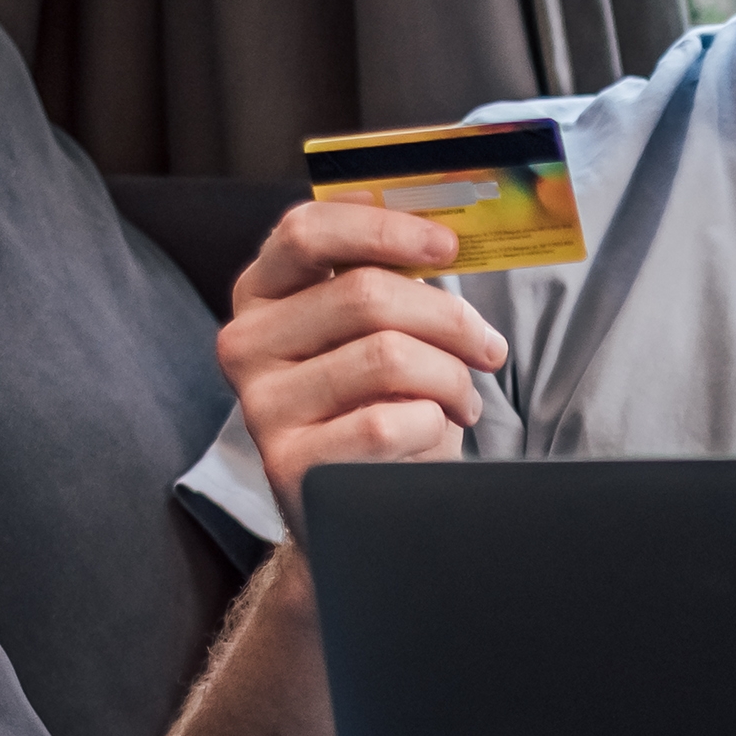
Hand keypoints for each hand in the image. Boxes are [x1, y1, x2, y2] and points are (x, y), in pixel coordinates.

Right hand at [222, 199, 513, 526]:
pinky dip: (434, 426)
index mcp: (261, 294)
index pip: (306, 231)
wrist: (351, 506)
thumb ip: (389, 281)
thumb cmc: (372, 403)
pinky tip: (434, 435)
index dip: (384, 228)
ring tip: (464, 401)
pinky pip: (390, 422)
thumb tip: (447, 233)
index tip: (448, 246)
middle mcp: (246, 343)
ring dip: (452, 379)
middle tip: (489, 349)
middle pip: (367, 295)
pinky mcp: (290, 464)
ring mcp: (262, 405)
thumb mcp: (369, 335)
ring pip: (389, 357)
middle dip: (451, 320)